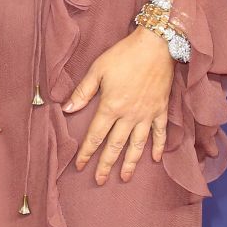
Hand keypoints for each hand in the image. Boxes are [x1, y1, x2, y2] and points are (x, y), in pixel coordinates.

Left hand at [63, 28, 173, 183]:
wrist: (156, 45)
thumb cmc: (124, 55)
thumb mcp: (98, 69)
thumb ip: (82, 92)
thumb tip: (67, 109)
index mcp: (110, 107)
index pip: (95, 136)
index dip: (86, 153)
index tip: (79, 165)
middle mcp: (129, 116)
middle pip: (115, 146)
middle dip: (106, 165)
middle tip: (99, 180)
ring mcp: (146, 115)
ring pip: (137, 145)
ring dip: (130, 163)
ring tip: (125, 177)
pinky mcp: (160, 110)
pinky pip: (159, 133)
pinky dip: (157, 147)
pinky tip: (155, 159)